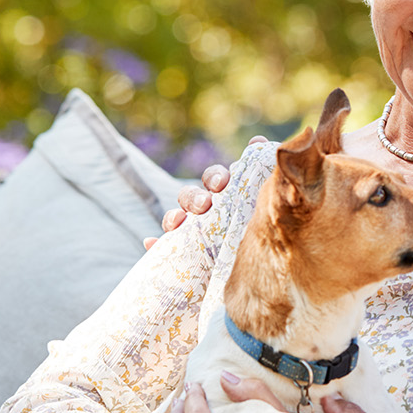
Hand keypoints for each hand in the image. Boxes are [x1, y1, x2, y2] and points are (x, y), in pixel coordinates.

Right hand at [144, 137, 267, 248]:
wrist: (257, 273)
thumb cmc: (260, 231)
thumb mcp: (262, 204)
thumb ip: (259, 175)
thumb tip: (258, 139)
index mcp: (226, 197)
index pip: (215, 179)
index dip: (215, 178)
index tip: (221, 185)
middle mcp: (205, 212)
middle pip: (191, 196)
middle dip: (195, 198)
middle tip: (205, 205)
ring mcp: (191, 232)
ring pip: (174, 219)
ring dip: (173, 217)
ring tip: (178, 222)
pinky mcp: (179, 253)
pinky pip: (162, 247)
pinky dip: (154, 243)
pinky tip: (151, 242)